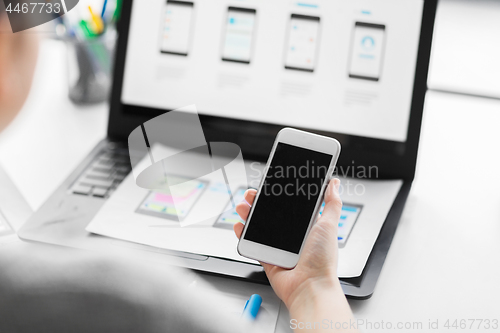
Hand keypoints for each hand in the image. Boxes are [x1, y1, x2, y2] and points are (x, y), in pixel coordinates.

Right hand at [234, 178, 342, 308]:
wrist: (309, 287)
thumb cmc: (322, 260)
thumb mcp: (329, 225)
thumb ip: (331, 203)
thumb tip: (334, 184)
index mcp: (306, 226)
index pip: (290, 206)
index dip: (279, 195)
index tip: (270, 186)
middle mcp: (292, 236)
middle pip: (271, 214)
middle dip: (259, 202)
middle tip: (252, 194)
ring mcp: (278, 247)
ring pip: (259, 226)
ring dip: (248, 214)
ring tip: (243, 207)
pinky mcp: (267, 257)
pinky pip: (252, 243)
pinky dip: (243, 234)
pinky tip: (239, 226)